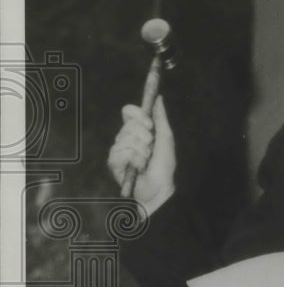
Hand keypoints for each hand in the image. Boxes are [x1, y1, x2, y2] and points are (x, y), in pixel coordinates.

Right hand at [107, 95, 175, 212]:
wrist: (159, 188)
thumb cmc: (164, 166)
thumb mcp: (166, 139)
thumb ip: (161, 118)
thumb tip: (159, 98)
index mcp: (139, 130)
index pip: (129, 112)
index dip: (138, 115)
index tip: (149, 125)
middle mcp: (127, 137)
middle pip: (128, 124)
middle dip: (145, 137)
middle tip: (151, 148)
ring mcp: (119, 149)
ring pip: (125, 138)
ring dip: (141, 151)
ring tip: (145, 161)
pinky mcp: (113, 162)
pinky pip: (119, 152)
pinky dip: (132, 159)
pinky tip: (136, 167)